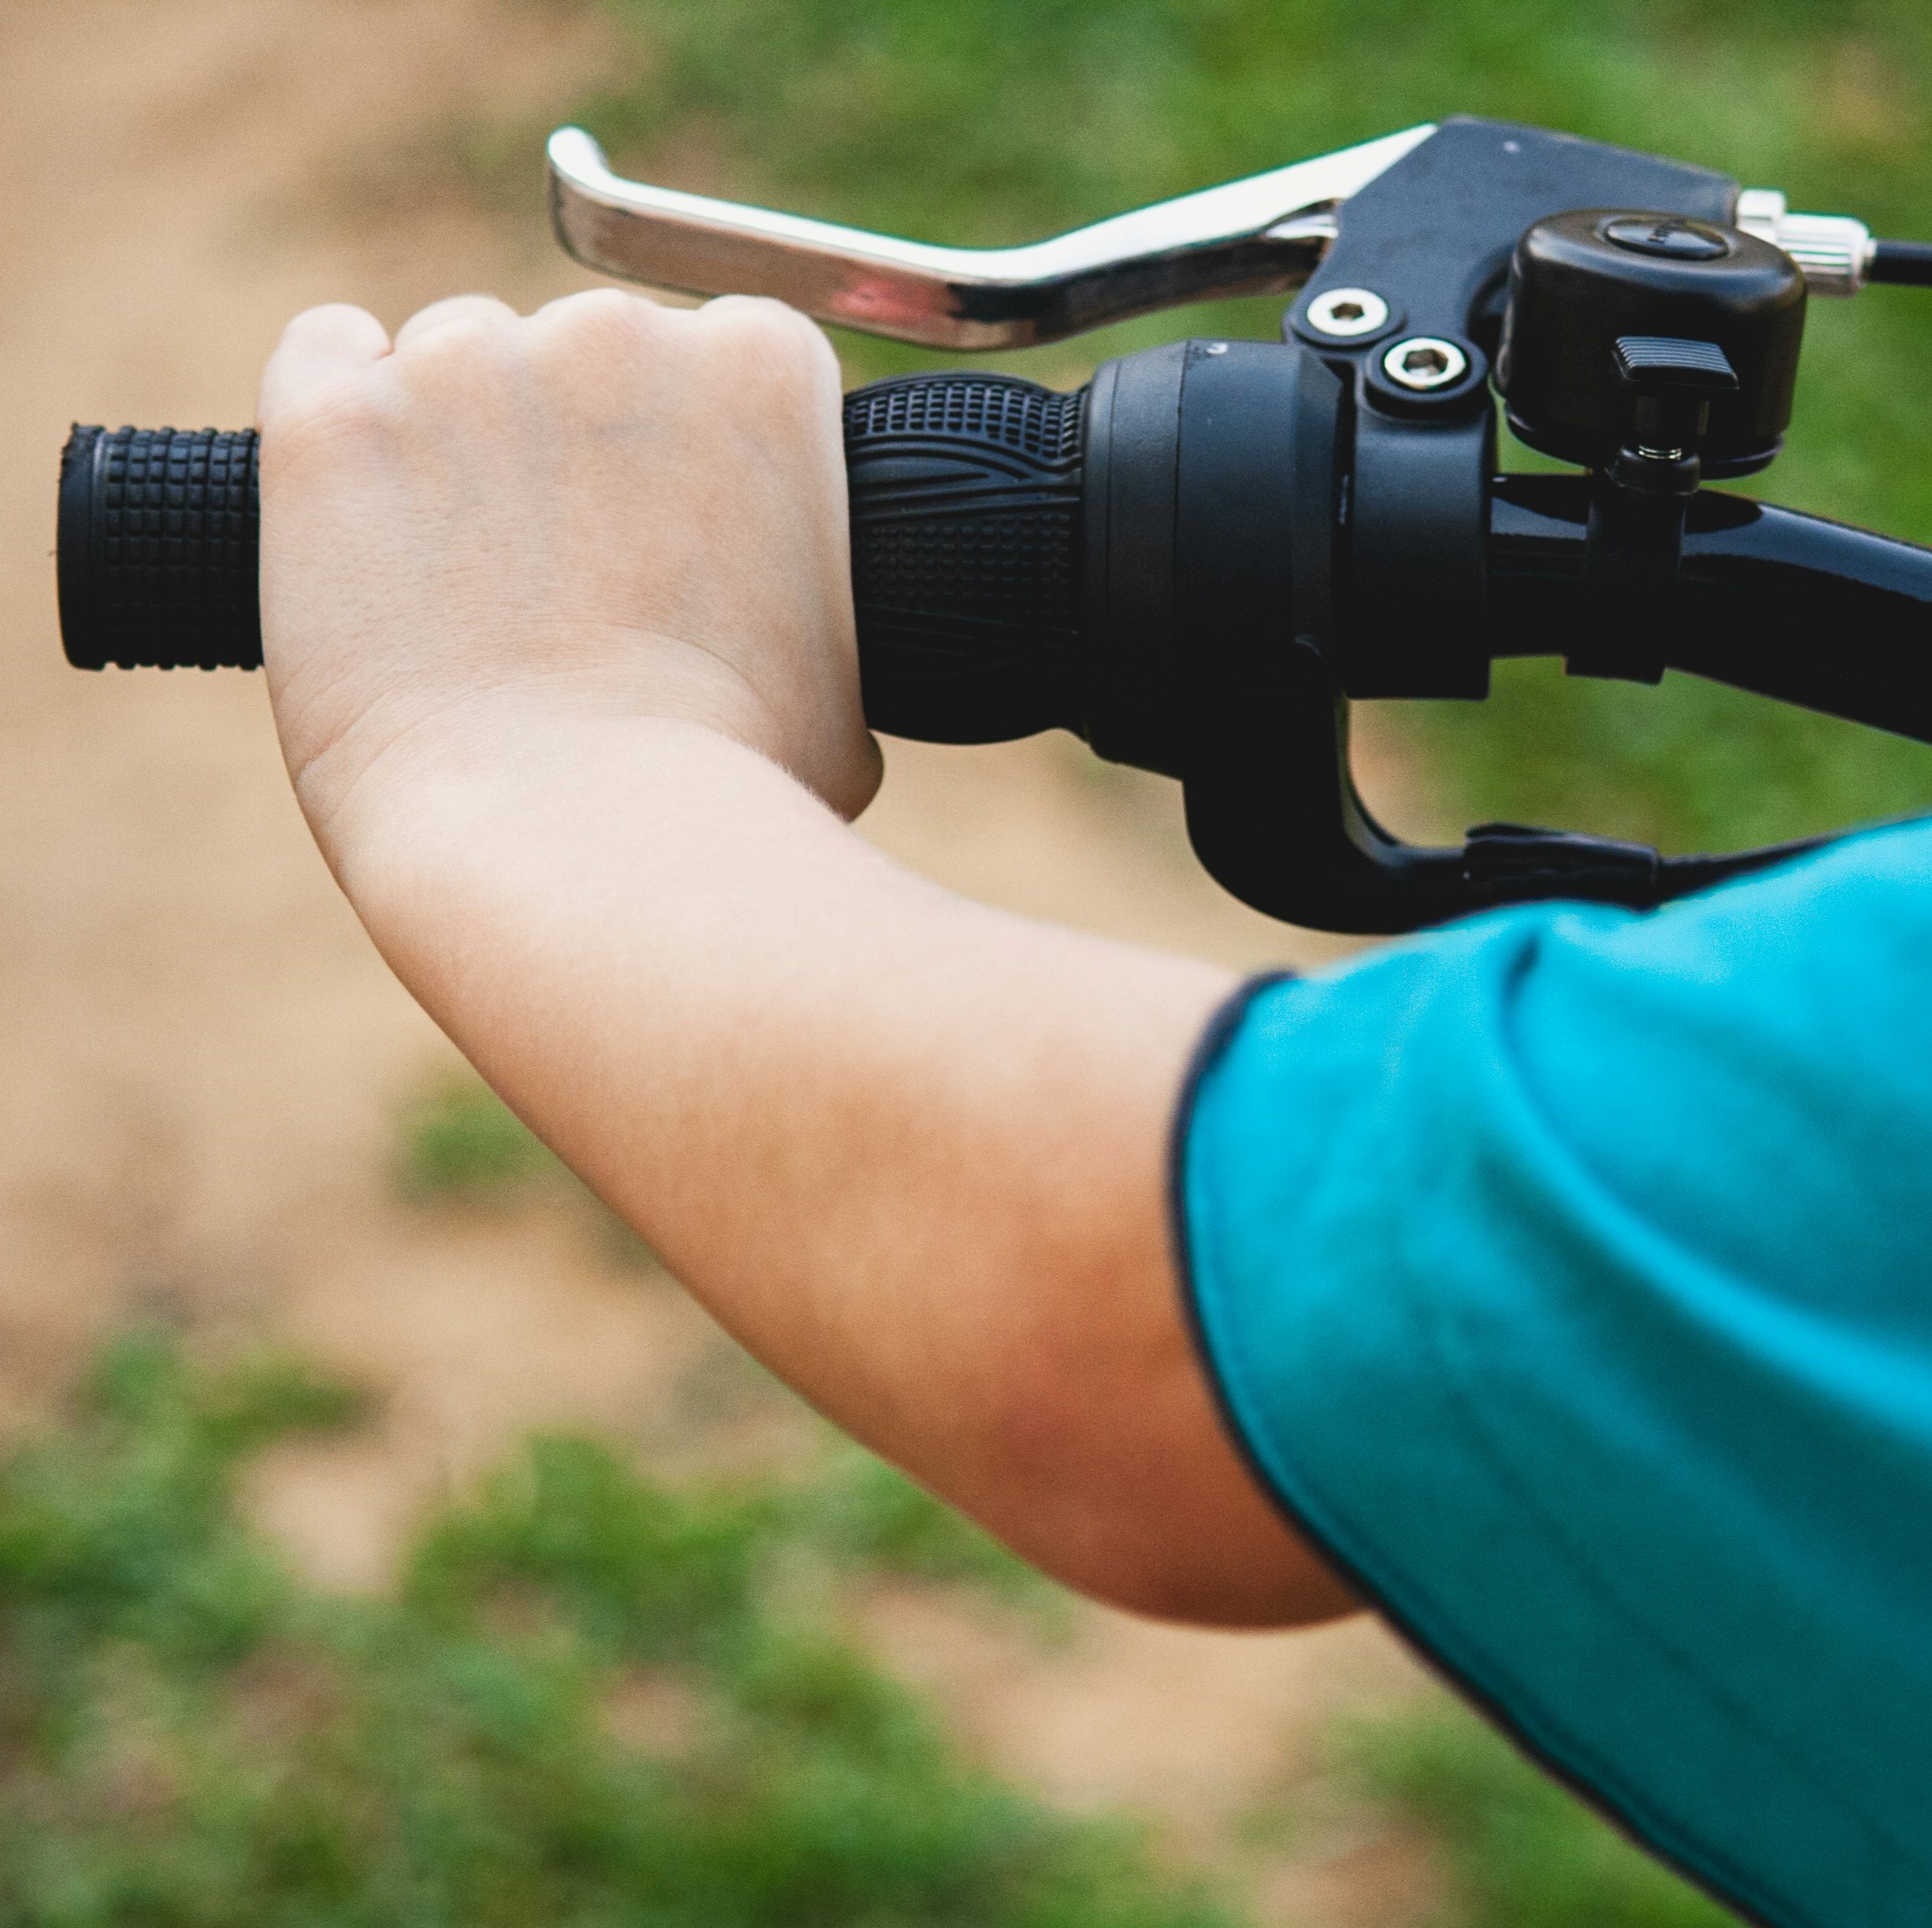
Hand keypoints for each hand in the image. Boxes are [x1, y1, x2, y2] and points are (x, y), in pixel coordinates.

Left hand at [257, 289, 881, 858]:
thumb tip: (781, 613)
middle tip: (572, 590)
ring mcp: (465, 365)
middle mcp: (619, 331)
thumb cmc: (730, 793)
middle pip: (587, 355)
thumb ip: (807, 584)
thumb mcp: (845, 674)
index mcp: (765, 367)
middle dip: (579, 454)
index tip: (672, 538)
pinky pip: (325, 356)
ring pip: (459, 365)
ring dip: (465, 449)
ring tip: (471, 594)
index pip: (722, 358)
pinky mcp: (335, 421)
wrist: (579, 851)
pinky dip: (343, 409)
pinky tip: (365, 495)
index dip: (693, 456)